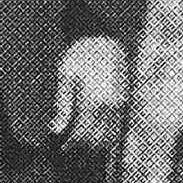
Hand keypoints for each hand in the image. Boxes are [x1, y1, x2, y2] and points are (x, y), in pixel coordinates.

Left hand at [52, 35, 126, 150]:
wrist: (104, 36)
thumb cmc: (81, 52)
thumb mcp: (65, 74)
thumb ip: (62, 103)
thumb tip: (57, 128)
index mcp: (94, 99)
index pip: (82, 132)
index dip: (71, 142)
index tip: (63, 145)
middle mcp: (111, 104)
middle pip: (96, 138)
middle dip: (82, 145)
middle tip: (69, 145)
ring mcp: (121, 103)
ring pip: (110, 135)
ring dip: (96, 143)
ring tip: (82, 141)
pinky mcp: (126, 100)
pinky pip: (119, 125)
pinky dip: (109, 135)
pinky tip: (98, 135)